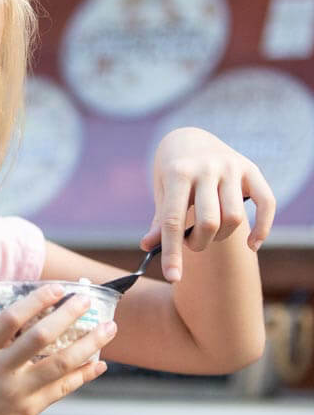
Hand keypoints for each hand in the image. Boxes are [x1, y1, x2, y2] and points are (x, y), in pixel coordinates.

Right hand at [0, 284, 115, 414]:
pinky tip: (98, 364)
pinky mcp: (28, 411)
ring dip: (89, 343)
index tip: (56, 289)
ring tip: (108, 328)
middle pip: (40, 336)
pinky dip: (83, 375)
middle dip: (68, 314)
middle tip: (86, 299)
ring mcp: (16, 391)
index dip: (36, 300)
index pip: (10, 317)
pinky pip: (62, 389)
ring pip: (60, 363)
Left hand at [142, 127, 274, 281]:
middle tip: (191, 243)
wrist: (188, 137)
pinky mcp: (251, 168)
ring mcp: (231, 167)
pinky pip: (267, 203)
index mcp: (178, 173)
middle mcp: (207, 168)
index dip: (172, 252)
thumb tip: (146, 246)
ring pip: (234, 218)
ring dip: (221, 237)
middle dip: (198, 244)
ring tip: (209, 234)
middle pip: (208, 223)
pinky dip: (262, 229)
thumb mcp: (161, 192)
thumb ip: (160, 220)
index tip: (173, 277)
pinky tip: (252, 244)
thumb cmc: (171, 173)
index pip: (174, 220)